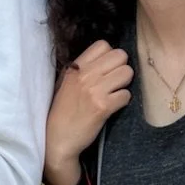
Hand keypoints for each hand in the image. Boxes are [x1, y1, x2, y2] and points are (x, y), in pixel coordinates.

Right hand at [45, 41, 132, 184]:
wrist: (57, 139)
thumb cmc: (61, 112)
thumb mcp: (64, 83)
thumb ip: (81, 69)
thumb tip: (104, 60)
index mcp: (75, 67)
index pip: (103, 45)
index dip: (110, 56)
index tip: (106, 69)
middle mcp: (84, 75)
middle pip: (120, 56)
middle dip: (121, 68)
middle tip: (114, 82)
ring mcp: (94, 90)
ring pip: (127, 73)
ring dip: (124, 84)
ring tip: (114, 94)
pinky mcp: (103, 107)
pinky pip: (126, 95)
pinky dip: (122, 102)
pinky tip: (112, 107)